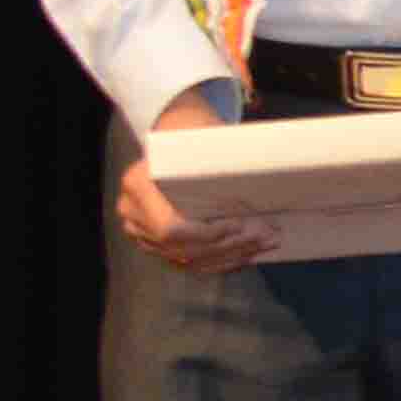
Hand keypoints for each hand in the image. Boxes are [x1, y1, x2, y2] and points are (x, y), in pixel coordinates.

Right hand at [112, 96, 266, 276]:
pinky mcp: (153, 243)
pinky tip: (246, 255)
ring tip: (265, 245)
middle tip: (268, 237)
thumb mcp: (203, 142)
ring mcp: (139, 231)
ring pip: (187, 258)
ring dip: (230, 256)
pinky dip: (219, 261)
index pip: (171, 227)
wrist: (174, 143)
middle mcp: (131, 211)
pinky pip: (187, 262)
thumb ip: (223, 161)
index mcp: (137, 183)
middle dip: (229, 246)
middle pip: (182, 247)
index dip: (209, 234)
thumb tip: (264, 173)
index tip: (241, 225)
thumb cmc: (192, 139)